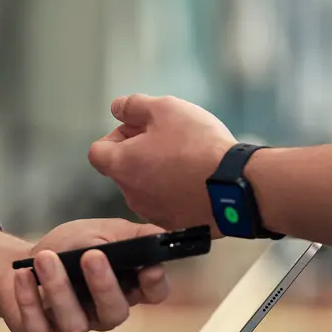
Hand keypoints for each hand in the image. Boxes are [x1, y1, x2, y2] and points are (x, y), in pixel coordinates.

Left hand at [0, 218, 175, 331]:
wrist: (22, 263)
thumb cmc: (67, 249)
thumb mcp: (100, 232)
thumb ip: (131, 235)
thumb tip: (162, 234)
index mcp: (125, 287)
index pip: (153, 294)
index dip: (154, 284)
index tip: (148, 267)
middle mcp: (103, 312)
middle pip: (115, 312)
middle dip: (104, 284)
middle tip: (91, 255)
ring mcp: (74, 326)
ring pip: (74, 321)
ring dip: (59, 288)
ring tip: (45, 258)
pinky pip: (39, 326)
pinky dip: (29, 299)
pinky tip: (24, 275)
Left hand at [89, 94, 236, 230]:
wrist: (234, 186)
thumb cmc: (195, 144)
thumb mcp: (165, 108)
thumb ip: (134, 106)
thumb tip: (116, 108)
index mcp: (122, 166)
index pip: (98, 152)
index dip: (116, 136)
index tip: (141, 129)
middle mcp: (131, 195)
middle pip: (123, 169)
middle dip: (139, 151)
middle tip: (169, 139)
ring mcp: (153, 214)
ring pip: (145, 187)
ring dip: (157, 172)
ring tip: (187, 159)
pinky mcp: (176, 225)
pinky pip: (167, 204)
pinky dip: (175, 191)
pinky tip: (197, 180)